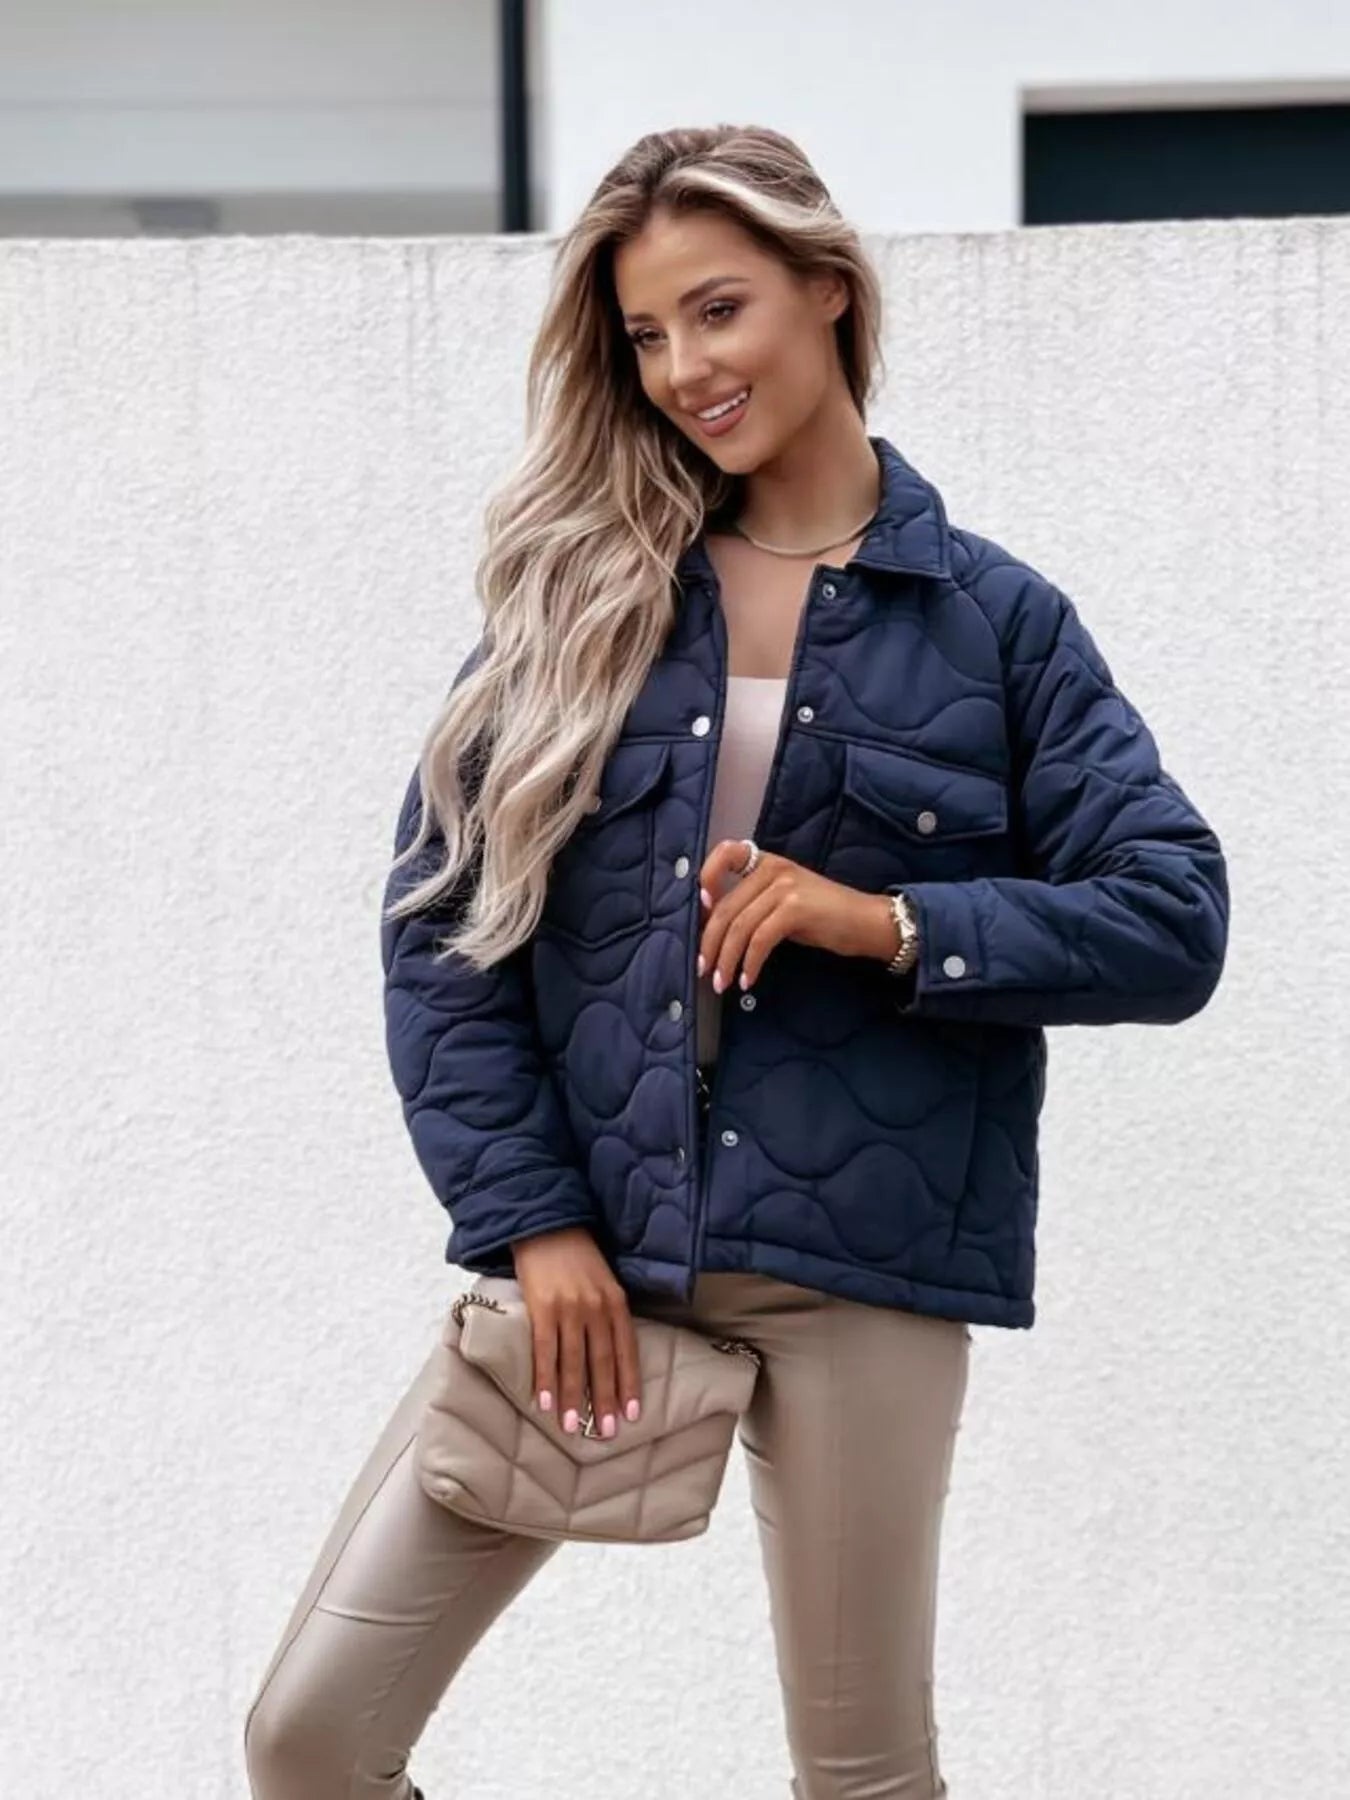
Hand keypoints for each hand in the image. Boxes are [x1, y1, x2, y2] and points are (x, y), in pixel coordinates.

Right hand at [510, 1226, 641, 1437]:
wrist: (546, 1224)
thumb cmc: (576, 1257)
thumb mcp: (604, 1281)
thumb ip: (609, 1313)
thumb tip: (611, 1354)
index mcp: (616, 1301)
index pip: (627, 1351)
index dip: (630, 1384)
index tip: (633, 1415)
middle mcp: (597, 1307)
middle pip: (603, 1362)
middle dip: (606, 1399)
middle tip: (608, 1432)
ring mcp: (570, 1308)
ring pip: (575, 1362)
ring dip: (575, 1398)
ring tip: (574, 1427)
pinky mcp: (543, 1307)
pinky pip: (546, 1350)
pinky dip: (546, 1378)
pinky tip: (546, 1402)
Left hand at [697, 841, 900, 991]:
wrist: (867, 922)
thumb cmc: (824, 916)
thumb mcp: (783, 902)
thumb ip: (753, 906)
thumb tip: (714, 931)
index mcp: (767, 862)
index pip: (726, 853)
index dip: (706, 878)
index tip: (703, 912)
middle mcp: (773, 868)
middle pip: (726, 906)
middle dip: (709, 943)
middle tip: (704, 969)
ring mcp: (785, 887)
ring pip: (739, 926)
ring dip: (726, 960)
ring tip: (722, 982)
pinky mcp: (796, 909)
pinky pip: (760, 940)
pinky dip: (750, 964)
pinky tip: (748, 980)